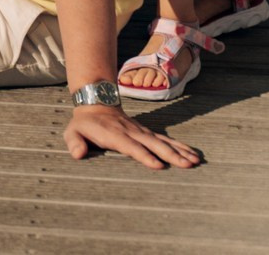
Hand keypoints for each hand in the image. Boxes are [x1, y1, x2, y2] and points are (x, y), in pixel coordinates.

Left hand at [64, 103, 202, 168]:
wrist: (96, 103)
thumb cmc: (84, 124)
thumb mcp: (72, 132)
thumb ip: (74, 142)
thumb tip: (77, 154)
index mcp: (114, 135)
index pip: (131, 147)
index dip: (144, 155)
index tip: (158, 165)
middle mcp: (131, 132)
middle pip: (153, 144)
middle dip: (170, 155)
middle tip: (187, 165)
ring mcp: (141, 132)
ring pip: (163, 141)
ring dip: (180, 151)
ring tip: (195, 161)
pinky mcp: (147, 133)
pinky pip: (165, 140)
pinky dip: (180, 147)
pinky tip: (193, 154)